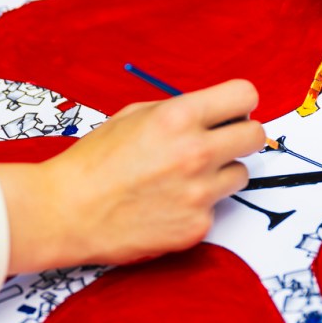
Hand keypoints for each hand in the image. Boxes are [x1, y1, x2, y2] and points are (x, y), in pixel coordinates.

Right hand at [6, 80, 264, 270]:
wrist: (65, 213)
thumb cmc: (93, 162)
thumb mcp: (133, 116)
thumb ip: (178, 112)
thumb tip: (214, 113)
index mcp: (179, 117)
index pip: (246, 96)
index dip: (240, 104)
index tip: (232, 112)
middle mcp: (196, 153)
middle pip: (256, 136)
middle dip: (242, 136)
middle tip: (221, 144)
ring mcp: (199, 193)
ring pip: (240, 175)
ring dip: (220, 174)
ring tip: (184, 178)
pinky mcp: (196, 226)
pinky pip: (214, 209)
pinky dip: (197, 207)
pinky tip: (166, 206)